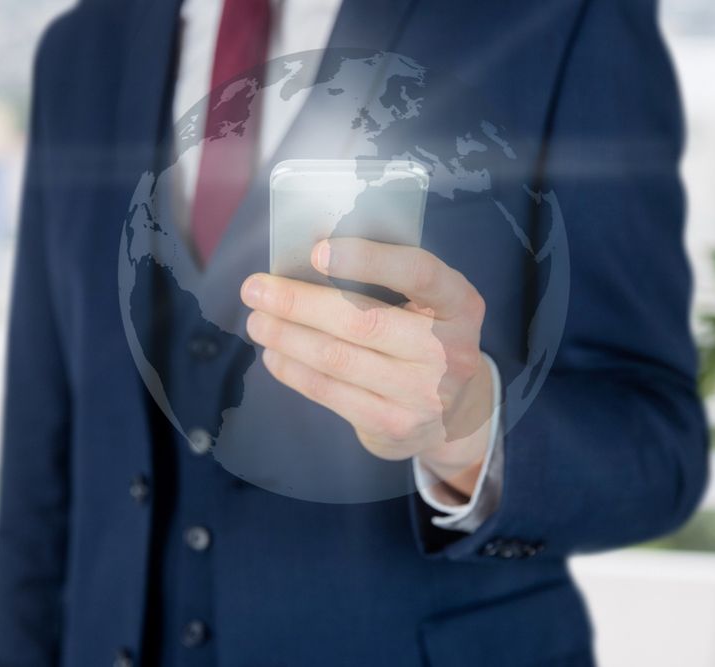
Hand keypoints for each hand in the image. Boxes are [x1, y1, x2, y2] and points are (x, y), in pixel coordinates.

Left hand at [240, 238, 493, 497]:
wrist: (453, 415)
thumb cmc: (426, 339)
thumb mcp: (427, 306)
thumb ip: (387, 281)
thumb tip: (310, 255)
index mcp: (459, 305)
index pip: (418, 273)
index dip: (368, 259)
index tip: (316, 251)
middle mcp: (448, 350)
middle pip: (362, 321)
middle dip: (299, 303)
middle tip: (255, 288)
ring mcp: (423, 393)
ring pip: (338, 359)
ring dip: (286, 337)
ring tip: (256, 321)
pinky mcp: (394, 426)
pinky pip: (331, 393)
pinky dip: (294, 371)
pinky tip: (274, 355)